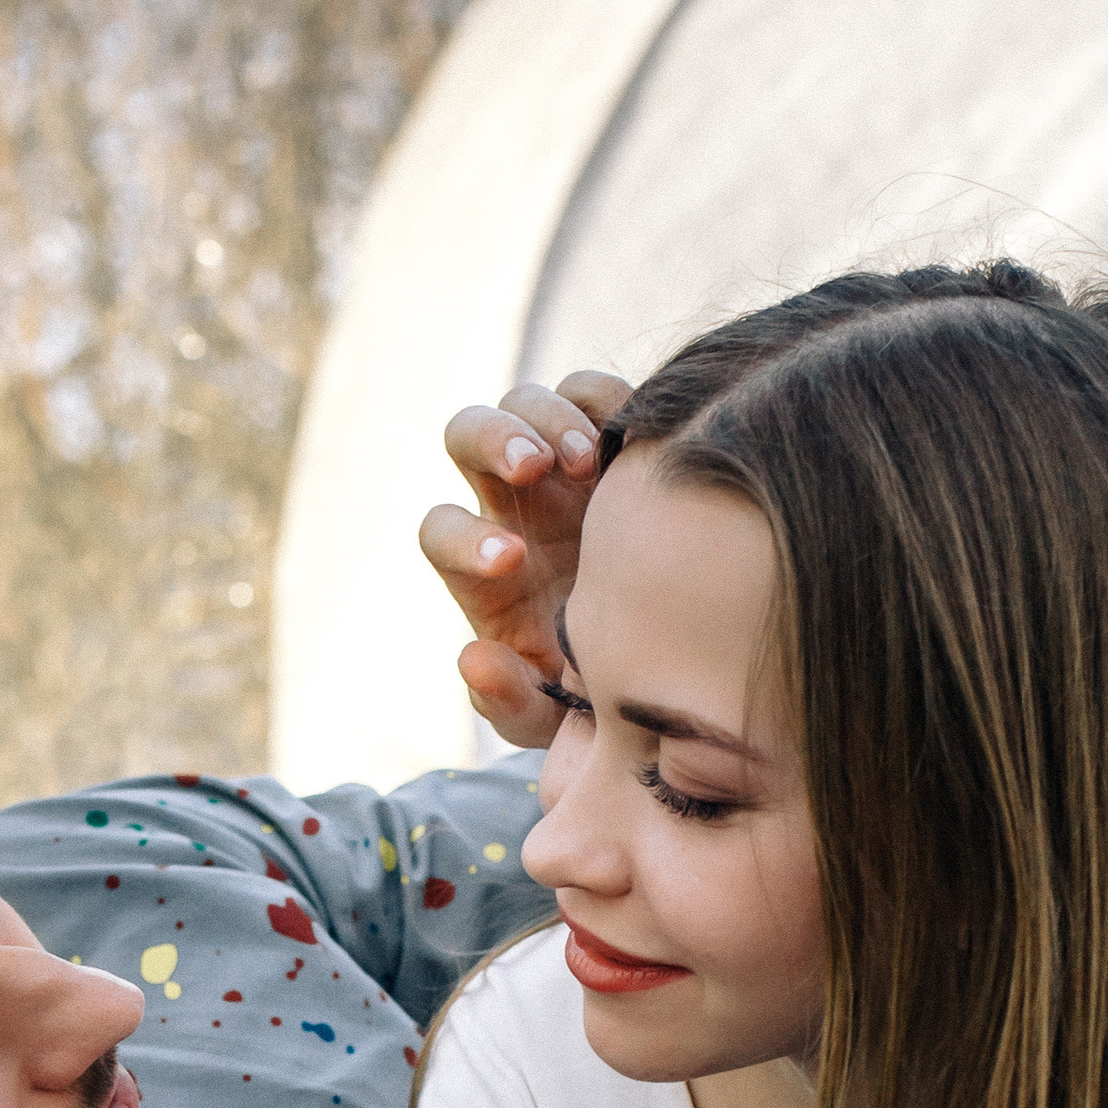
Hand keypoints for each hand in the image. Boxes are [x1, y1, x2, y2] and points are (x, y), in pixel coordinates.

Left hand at [419, 370, 630, 748]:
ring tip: (589, 461)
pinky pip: (590, 391)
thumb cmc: (594, 690)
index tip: (511, 563)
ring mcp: (561, 465)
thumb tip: (474, 658)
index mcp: (484, 567)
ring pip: (525, 402)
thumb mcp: (551, 715)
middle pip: (467, 436)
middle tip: (536, 471)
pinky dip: (602, 398)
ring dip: (549, 419)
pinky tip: (628, 439)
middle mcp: (512, 505)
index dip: (465, 541)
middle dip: (495, 442)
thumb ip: (509, 701)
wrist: (665, 662)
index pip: (443, 533)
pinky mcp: (614, 441)